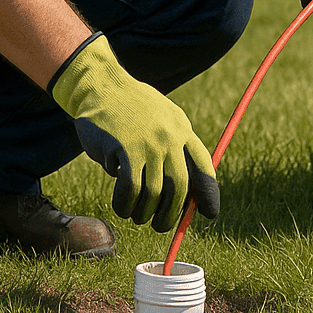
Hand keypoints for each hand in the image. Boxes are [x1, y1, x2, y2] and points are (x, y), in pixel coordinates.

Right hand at [50, 34, 219, 230]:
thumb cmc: (131, 110)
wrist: (102, 87)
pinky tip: (121, 206)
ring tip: (136, 216)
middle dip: (170, 214)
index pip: (204, 166)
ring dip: (143, 213)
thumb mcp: (162, 120)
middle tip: (159, 226)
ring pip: (153, 193)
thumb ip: (174, 148)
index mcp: (182, 130)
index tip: (210, 214)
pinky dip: (125, 204)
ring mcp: (149, 143)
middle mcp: (170, 137)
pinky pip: (130, 189)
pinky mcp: (126, 149)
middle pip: (179, 188)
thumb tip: (184, 195)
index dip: (209, 193)